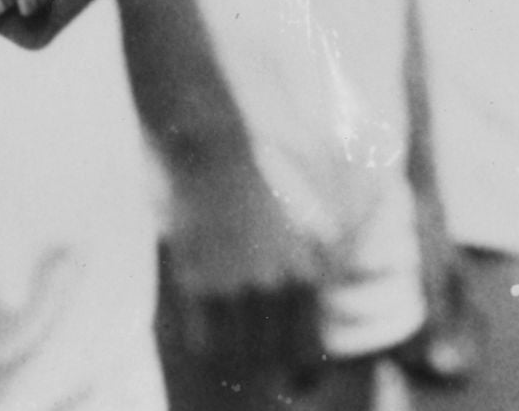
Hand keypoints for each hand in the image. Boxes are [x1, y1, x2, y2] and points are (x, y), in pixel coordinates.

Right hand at [152, 143, 325, 389]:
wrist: (215, 157)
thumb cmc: (259, 194)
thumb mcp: (306, 232)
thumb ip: (318, 276)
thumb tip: (320, 318)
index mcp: (304, 279)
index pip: (309, 352)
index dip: (296, 362)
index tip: (282, 356)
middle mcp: (273, 289)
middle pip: (271, 357)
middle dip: (260, 357)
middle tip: (246, 342)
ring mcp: (234, 288)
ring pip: (236, 356)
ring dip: (230, 352)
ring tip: (224, 334)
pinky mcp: (198, 283)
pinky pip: (203, 342)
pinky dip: (203, 340)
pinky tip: (202, 323)